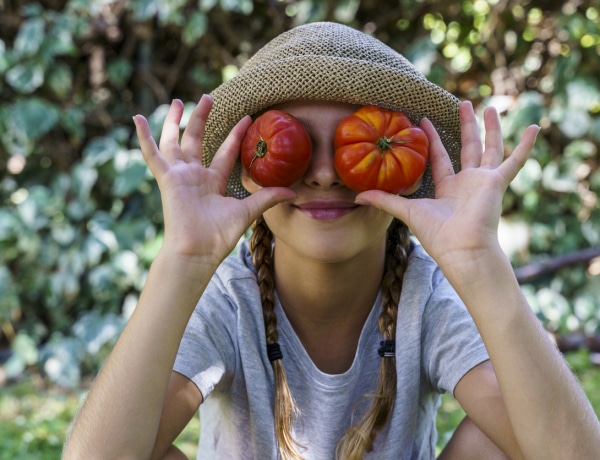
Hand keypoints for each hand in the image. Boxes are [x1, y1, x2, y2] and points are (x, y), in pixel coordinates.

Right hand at [134, 96, 295, 269]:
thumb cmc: (219, 236)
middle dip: (201, 119)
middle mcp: (194, 176)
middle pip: (196, 141)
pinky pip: (153, 155)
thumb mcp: (247, 211)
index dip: (234, 135)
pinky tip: (138, 118)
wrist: (198, 251)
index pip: (224, 153)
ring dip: (176, 121)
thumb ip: (267, 197)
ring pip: (174, 142)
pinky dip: (144, 137)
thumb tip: (294, 192)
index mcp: (213, 182)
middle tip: (208, 97)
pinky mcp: (167, 179)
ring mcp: (179, 176)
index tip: (247, 118)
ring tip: (180, 100)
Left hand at [354, 101, 539, 270]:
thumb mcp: (406, 212)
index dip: (433, 139)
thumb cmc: (436, 235)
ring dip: (491, 128)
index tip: (425, 120)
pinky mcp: (497, 182)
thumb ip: (384, 201)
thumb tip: (356, 197)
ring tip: (490, 107)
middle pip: (467, 148)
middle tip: (463, 103)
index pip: (440, 157)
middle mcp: (467, 183)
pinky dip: (525, 146)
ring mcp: (484, 181)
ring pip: (489, 148)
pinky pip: (514, 161)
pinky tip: (535, 127)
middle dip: (465, 126)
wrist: (461, 250)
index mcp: (448, 188)